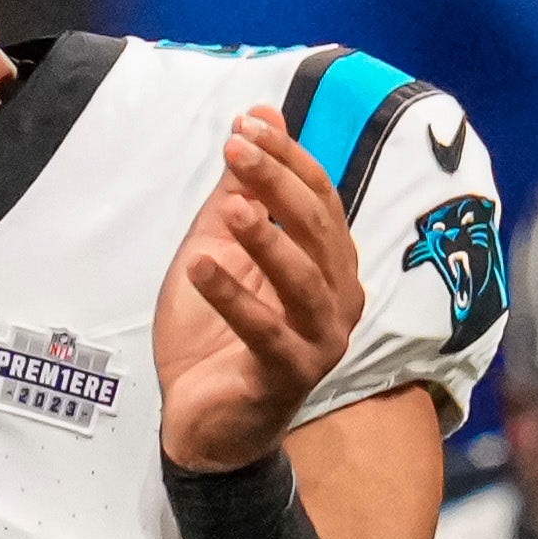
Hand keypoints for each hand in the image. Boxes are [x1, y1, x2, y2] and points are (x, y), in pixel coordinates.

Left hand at [157, 111, 359, 471]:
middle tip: (237, 148)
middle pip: (317, 229)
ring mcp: (321, 340)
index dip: (288, 157)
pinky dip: (233, 298)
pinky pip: (267, 331)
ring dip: (268, 239)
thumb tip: (261, 115)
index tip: (247, 124)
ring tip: (233, 208)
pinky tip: (200, 267)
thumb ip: (242, 190)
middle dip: (277, 182)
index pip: (320, 198)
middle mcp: (338, 298)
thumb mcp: (220, 249)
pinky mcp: (290, 376)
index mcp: (329, 264)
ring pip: (304, 279)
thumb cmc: (216, 337)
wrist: (203, 423)